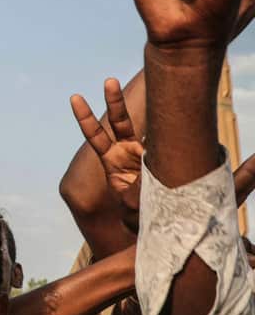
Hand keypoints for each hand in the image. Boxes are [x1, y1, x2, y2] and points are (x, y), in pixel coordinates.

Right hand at [72, 77, 254, 221]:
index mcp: (166, 154)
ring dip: (112, 103)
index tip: (175, 82)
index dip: (170, 105)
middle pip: (143, 119)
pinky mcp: (112, 166)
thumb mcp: (225, 191)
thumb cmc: (193, 218)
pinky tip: (77, 100)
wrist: (169, 240)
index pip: (167, 124)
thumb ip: (245, 174)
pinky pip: (94, 140)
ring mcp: (126, 158)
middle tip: (146, 74)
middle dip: (143, 99)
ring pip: (116, 125)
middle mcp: (144, 153)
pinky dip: (85, 120)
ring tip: (109, 81)